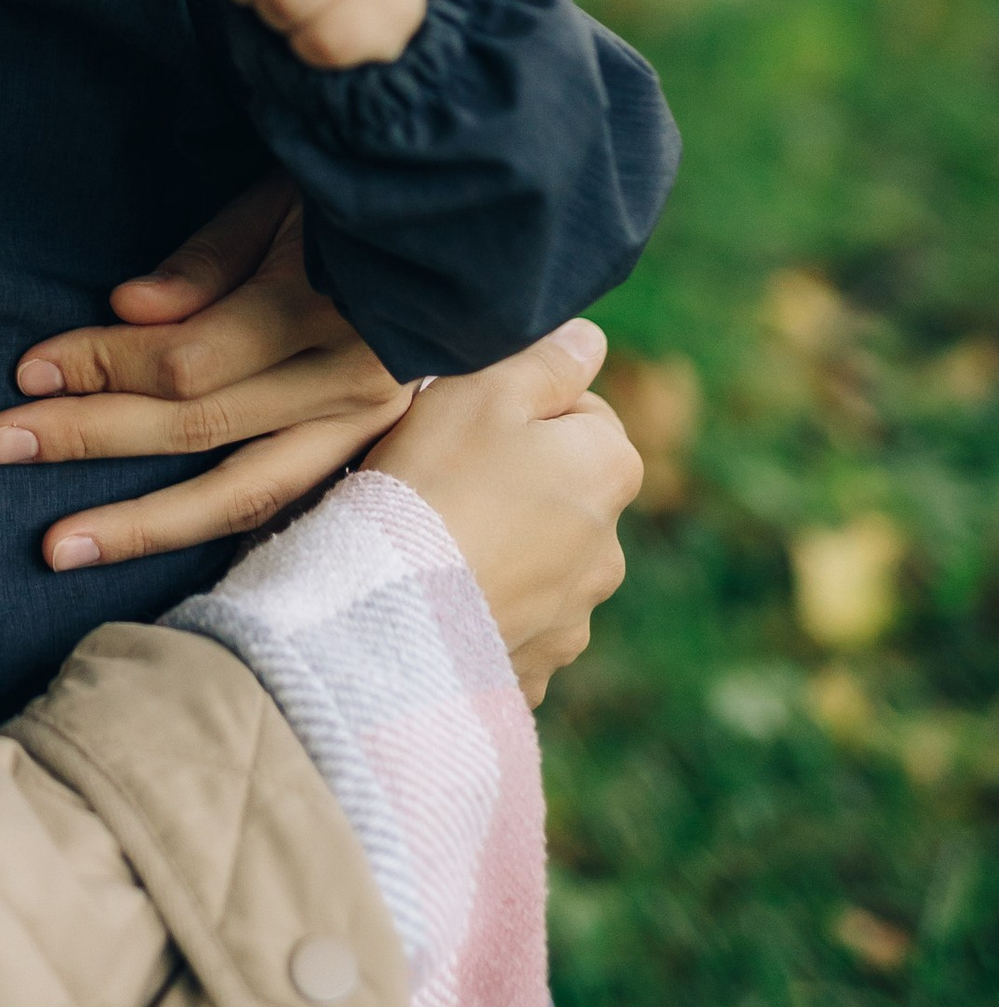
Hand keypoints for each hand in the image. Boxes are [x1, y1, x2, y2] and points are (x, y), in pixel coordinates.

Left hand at [0, 175, 417, 572]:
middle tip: (1, 442)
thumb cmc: (361, 201)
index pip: (189, 361)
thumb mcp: (289, 198)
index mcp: (328, 307)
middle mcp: (351, 383)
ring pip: (244, 494)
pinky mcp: (375, 461)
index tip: (27, 370)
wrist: (476, 237)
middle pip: (198, 428)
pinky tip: (157, 566)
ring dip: (142, 523)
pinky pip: (290, 512)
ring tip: (55, 547)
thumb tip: (126, 311)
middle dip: (91, 436)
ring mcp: (369, 433)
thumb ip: (210, 258)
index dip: (100, 365)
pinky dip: (222, 540)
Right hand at [367, 320, 642, 700]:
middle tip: (445, 477)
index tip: (467, 422)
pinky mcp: (537, 667)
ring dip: (505, 550)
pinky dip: (486, 609)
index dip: (522, 408)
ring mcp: (575, 616)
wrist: (394, 610)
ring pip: (541, 562)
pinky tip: (439, 596)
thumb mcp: (484, 389)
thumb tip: (590, 340)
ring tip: (436, 542)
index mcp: (610, 469)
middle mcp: (611, 549)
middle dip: (518, 482)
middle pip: (563, 491)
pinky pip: (514, 624)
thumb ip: (546, 359)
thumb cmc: (435, 480)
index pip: (582, 413)